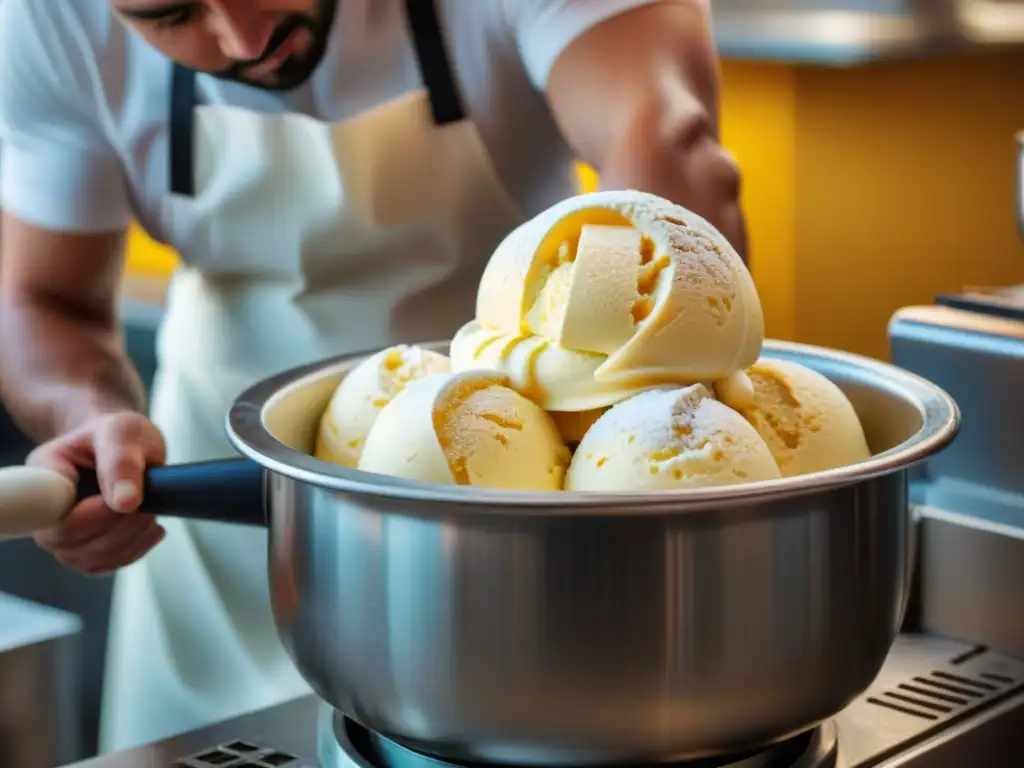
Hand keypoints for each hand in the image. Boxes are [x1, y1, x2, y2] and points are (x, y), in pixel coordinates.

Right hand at [28, 411, 166, 574]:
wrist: (124, 444)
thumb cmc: (117, 434)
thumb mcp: (124, 433)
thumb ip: (122, 463)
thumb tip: (126, 502)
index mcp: (44, 473)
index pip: (49, 511)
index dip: (87, 515)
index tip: (125, 501)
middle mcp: (45, 509)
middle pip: (67, 542)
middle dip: (116, 528)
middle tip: (144, 504)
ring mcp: (64, 533)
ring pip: (87, 559)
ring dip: (128, 541)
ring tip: (148, 513)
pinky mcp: (86, 547)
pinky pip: (105, 565)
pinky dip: (134, 551)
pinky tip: (150, 528)